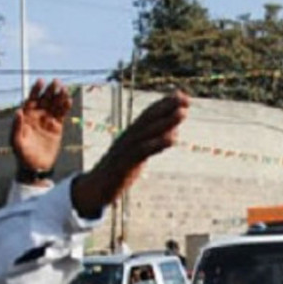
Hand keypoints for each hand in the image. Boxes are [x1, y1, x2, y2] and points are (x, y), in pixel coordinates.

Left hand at [10, 79, 71, 174]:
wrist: (35, 166)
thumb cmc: (22, 154)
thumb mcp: (16, 142)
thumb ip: (16, 126)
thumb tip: (18, 111)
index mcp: (26, 116)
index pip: (31, 99)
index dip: (36, 90)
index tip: (41, 81)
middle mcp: (37, 115)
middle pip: (45, 99)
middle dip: (50, 90)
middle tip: (56, 82)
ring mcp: (47, 120)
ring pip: (54, 105)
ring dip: (59, 96)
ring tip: (64, 89)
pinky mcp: (56, 127)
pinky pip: (62, 114)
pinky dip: (65, 107)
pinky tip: (69, 100)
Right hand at [71, 91, 189, 217]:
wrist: (95, 187)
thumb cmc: (119, 170)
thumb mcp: (138, 154)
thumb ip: (155, 142)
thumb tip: (174, 132)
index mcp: (130, 134)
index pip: (148, 114)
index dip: (164, 104)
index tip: (182, 95)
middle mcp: (128, 138)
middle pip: (149, 118)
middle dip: (167, 107)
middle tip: (186, 99)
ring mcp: (125, 149)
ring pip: (148, 131)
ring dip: (166, 121)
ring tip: (183, 113)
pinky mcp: (125, 164)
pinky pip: (142, 151)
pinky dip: (157, 143)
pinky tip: (172, 139)